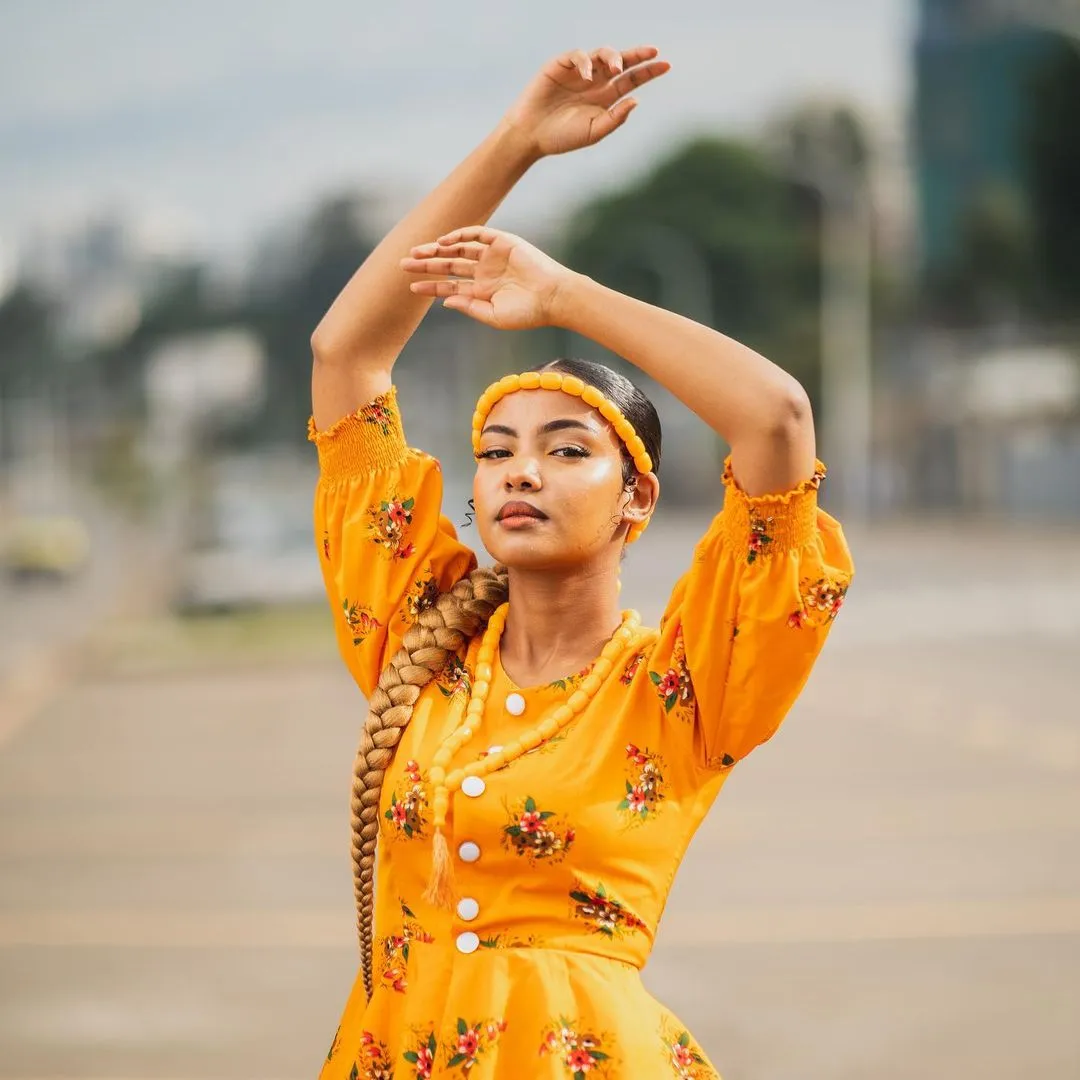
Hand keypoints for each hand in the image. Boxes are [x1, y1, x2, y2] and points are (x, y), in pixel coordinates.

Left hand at [400, 227, 571, 330]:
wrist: (553, 296)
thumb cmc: (527, 313)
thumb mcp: (493, 316)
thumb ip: (469, 307)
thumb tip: (444, 300)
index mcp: (482, 292)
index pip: (450, 286)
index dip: (430, 286)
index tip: (410, 287)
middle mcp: (484, 272)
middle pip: (449, 266)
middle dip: (426, 264)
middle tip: (403, 264)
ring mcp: (493, 256)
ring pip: (458, 249)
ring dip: (437, 249)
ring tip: (417, 251)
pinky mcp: (503, 242)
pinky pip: (476, 234)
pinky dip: (460, 236)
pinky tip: (444, 242)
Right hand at [504, 45, 669, 156]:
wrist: (531, 135)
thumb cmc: (562, 138)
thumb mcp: (594, 132)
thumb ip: (615, 118)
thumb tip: (636, 100)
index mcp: (605, 98)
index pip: (631, 81)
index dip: (648, 72)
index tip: (666, 65)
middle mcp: (595, 82)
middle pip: (621, 63)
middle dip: (638, 55)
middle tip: (653, 52)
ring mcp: (578, 72)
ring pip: (603, 54)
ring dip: (613, 58)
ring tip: (617, 70)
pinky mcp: (560, 65)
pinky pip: (579, 56)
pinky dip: (586, 62)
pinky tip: (588, 76)